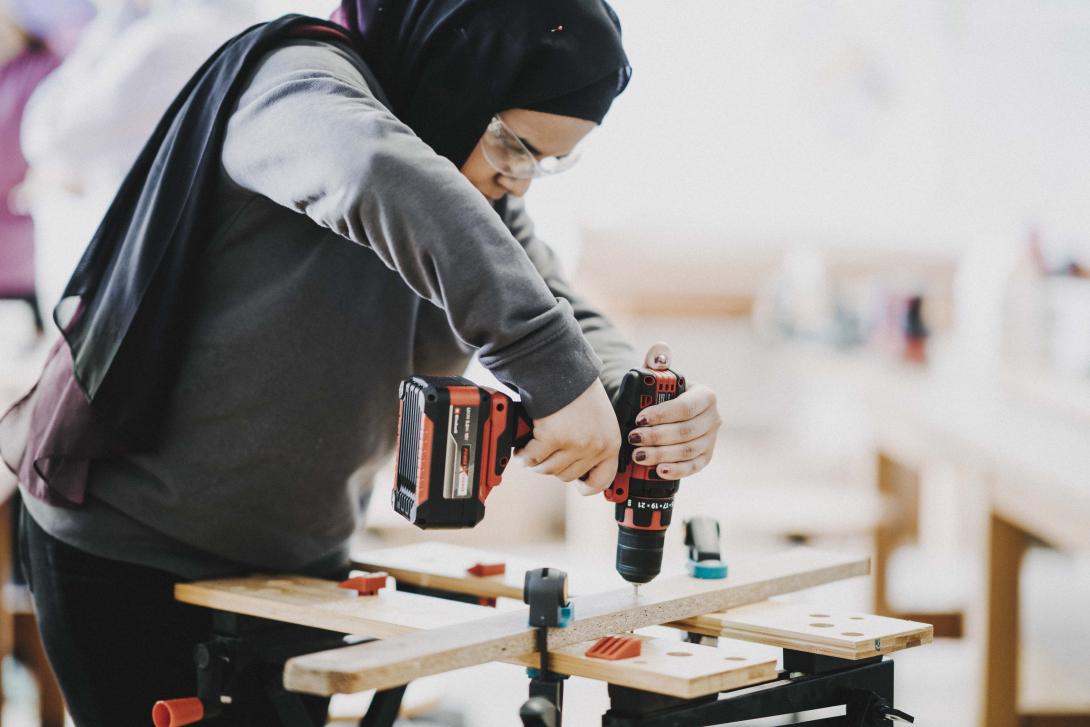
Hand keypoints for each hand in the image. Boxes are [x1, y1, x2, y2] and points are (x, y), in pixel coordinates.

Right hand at [517, 379, 620, 494]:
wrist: (563, 368)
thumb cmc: (577, 390)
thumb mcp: (598, 419)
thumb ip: (593, 442)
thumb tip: (576, 466)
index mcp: (611, 442)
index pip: (602, 480)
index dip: (586, 486)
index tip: (576, 484)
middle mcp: (596, 446)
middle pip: (567, 476)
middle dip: (553, 466)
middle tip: (546, 453)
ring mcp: (575, 444)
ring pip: (548, 470)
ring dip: (535, 462)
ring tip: (531, 451)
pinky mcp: (553, 438)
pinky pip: (532, 458)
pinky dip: (523, 455)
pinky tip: (522, 448)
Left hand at [628, 342, 720, 478]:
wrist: (665, 413)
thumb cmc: (661, 394)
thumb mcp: (657, 376)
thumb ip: (657, 361)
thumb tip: (659, 350)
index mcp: (705, 396)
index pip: (686, 407)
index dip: (663, 414)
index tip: (639, 418)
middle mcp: (713, 418)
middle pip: (686, 431)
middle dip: (657, 437)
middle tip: (633, 439)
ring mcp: (711, 439)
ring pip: (688, 451)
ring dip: (662, 455)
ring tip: (638, 455)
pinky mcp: (706, 457)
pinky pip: (694, 467)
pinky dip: (676, 470)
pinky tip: (659, 470)